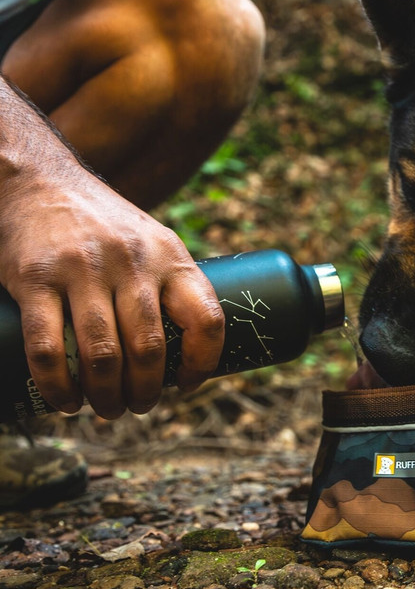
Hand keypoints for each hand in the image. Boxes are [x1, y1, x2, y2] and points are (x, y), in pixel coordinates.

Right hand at [0, 86, 224, 418]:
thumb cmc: (102, 223)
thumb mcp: (150, 239)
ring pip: (102, 355)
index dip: (204, 361)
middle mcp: (130, 261)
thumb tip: (190, 350)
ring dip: (106, 396)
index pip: (206, 318)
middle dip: (145, 392)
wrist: (37, 179)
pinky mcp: (35, 278)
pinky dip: (58, 387)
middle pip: (149, 348)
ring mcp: (81, 269)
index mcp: (168, 255)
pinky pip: (48, 348)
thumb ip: (168, 283)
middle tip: (137, 406)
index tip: (188, 384)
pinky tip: (65, 401)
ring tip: (106, 409)